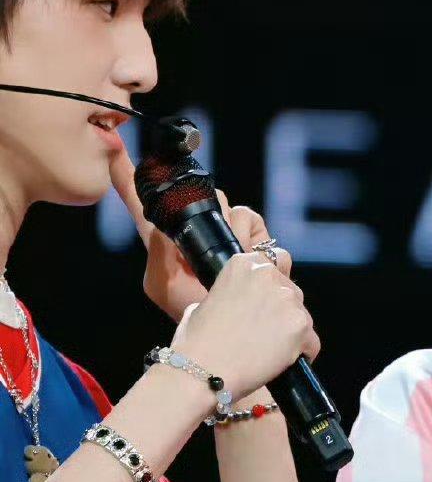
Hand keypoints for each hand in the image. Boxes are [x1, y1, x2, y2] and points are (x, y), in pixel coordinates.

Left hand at [109, 150, 294, 322]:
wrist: (231, 334)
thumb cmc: (191, 313)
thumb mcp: (161, 284)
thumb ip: (159, 247)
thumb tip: (167, 218)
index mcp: (168, 240)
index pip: (144, 201)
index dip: (128, 175)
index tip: (116, 147)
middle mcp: (201, 234)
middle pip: (212, 197)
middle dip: (216, 211)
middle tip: (212, 246)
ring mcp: (233, 240)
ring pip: (243, 215)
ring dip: (243, 237)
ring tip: (234, 265)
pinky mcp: (260, 252)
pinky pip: (265, 234)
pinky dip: (263, 251)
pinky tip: (255, 268)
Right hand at [168, 253, 320, 401]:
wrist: (202, 370)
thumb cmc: (196, 341)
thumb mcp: (206, 302)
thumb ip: (231, 294)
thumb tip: (239, 303)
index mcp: (244, 264)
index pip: (276, 263)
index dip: (273, 287)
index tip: (266, 304)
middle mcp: (269, 274)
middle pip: (291, 292)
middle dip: (283, 311)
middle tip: (266, 332)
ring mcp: (287, 299)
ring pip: (303, 316)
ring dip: (293, 331)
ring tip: (271, 351)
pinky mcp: (300, 324)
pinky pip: (311, 341)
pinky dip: (303, 352)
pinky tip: (285, 362)